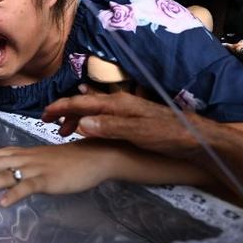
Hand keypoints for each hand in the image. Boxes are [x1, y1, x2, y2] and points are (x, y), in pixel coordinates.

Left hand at [0, 140, 115, 205]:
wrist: (92, 157)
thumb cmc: (64, 161)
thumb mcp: (35, 160)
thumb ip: (18, 166)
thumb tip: (0, 176)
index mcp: (18, 152)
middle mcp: (22, 158)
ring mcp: (34, 168)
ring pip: (4, 174)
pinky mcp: (47, 179)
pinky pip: (27, 187)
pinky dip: (13, 195)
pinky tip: (1, 204)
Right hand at [44, 91, 211, 158]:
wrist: (197, 139)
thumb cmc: (168, 135)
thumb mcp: (137, 132)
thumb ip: (109, 128)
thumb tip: (81, 123)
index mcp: (117, 104)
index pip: (82, 104)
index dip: (61, 108)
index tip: (44, 115)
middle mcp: (120, 103)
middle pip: (85, 105)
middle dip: (66, 113)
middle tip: (51, 125)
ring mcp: (127, 111)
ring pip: (94, 111)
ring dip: (78, 118)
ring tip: (66, 131)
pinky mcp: (133, 120)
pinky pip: (103, 117)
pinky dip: (91, 121)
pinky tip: (91, 126)